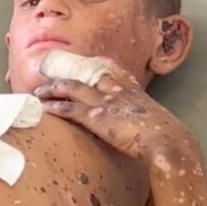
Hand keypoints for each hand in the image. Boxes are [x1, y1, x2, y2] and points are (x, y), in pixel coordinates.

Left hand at [35, 68, 196, 162]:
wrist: (168, 142)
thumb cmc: (167, 138)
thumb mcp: (158, 122)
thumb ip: (146, 121)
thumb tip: (144, 131)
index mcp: (134, 90)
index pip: (112, 69)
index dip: (95, 65)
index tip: (84, 63)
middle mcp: (118, 90)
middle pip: (86, 74)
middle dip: (67, 72)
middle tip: (50, 73)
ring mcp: (106, 102)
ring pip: (72, 87)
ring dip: (53, 88)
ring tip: (38, 90)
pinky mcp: (97, 117)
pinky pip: (68, 108)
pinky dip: (53, 107)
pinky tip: (42, 108)